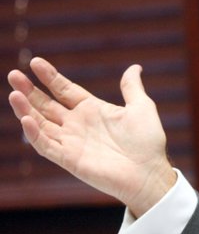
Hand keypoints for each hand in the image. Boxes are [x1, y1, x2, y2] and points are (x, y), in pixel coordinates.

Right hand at [7, 57, 175, 216]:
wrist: (149, 172)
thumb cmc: (148, 142)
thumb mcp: (141, 107)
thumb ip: (132, 87)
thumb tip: (135, 67)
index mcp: (92, 110)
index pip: (64, 90)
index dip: (50, 77)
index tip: (36, 62)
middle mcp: (78, 125)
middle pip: (46, 104)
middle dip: (29, 90)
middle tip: (13, 74)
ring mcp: (71, 142)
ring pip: (40, 123)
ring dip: (25, 109)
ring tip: (14, 93)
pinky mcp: (69, 159)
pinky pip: (46, 145)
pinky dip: (35, 134)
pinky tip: (26, 119)